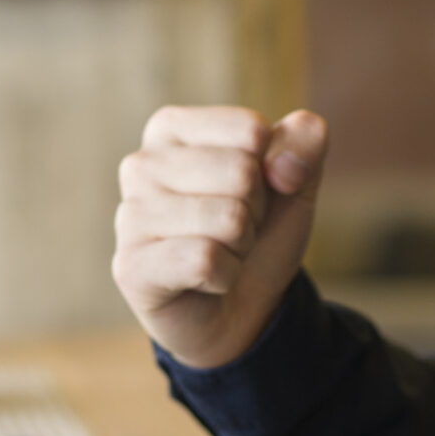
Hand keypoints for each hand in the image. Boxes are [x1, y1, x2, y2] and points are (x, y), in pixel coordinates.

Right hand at [111, 105, 328, 369]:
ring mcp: (130, 216)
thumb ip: (304, 140)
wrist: (241, 307)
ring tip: (220, 252)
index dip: (271, 169)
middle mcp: (141, 164)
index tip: (250, 193)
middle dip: (256, 211)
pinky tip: (205, 281)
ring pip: (228, 219)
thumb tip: (283, 164)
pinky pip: (206, 260)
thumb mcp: (295, 179)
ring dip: (241, 245)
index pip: (251, 130)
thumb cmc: (258, 232)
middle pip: (242, 173)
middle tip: (234, 230)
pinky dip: (225, 276)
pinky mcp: (131, 266)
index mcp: (170, 128)